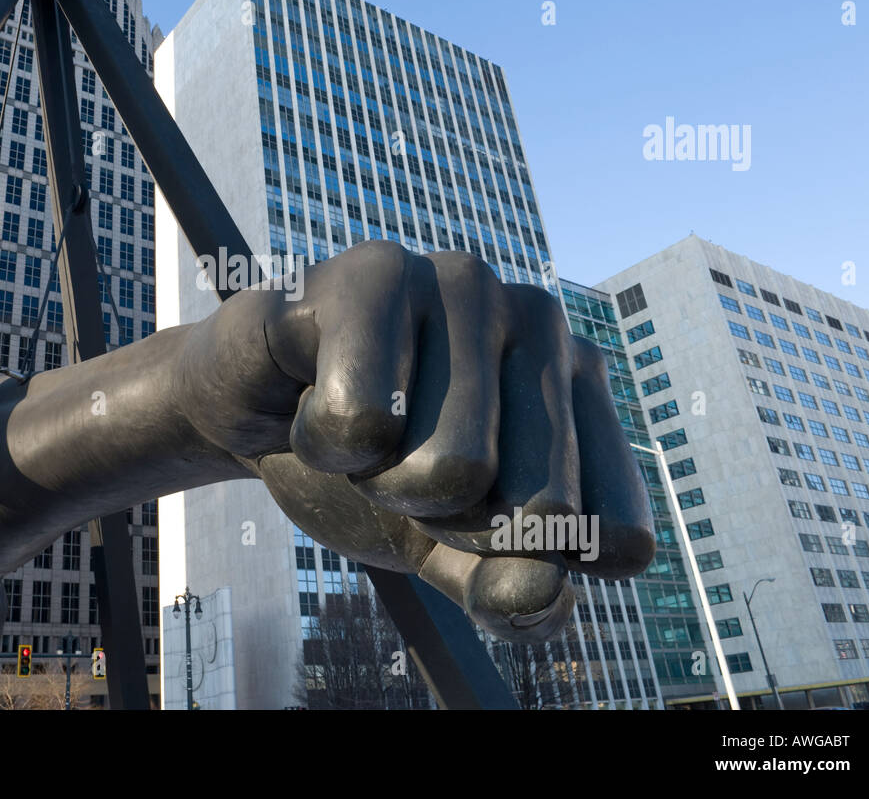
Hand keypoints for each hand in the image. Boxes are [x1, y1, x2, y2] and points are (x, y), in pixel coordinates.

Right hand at [175, 240, 653, 641]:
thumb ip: (506, 588)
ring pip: (453, 468)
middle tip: (398, 470)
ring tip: (358, 430)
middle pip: (538, 510)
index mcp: (580, 384)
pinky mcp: (371, 273)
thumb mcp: (447, 548)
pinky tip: (308, 394)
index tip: (471, 524)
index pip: (614, 532)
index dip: (529, 564)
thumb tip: (543, 596)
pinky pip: (360, 419)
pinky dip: (321, 443)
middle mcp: (538, 317)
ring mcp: (458, 283)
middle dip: (448, 523)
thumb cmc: (368, 465)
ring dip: (378, 482)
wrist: (254, 405)